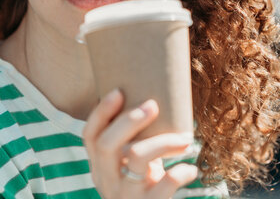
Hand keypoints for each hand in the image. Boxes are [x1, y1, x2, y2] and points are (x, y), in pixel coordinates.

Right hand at [82, 89, 197, 198]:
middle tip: (153, 105)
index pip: (89, 136)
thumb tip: (151, 101)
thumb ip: (130, 145)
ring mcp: (126, 194)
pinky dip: (181, 172)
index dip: (100, 112)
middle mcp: (107, 180)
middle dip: (130, 120)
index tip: (118, 91)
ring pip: (137, 156)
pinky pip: (166, 183)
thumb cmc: (143, 188)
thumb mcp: (127, 169)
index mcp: (99, 166)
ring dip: (164, 141)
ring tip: (185, 139)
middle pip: (107, 144)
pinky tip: (190, 169)